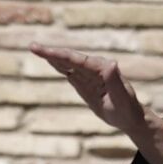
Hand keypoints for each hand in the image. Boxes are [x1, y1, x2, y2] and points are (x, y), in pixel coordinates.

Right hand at [32, 44, 162, 157]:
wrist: (130, 117)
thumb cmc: (127, 109)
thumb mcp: (121, 98)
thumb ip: (115, 82)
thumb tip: (112, 64)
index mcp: (102, 69)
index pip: (77, 60)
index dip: (59, 54)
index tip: (43, 51)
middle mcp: (95, 68)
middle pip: (69, 58)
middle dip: (51, 52)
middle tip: (32, 46)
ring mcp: (90, 75)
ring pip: (68, 63)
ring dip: (52, 57)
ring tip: (36, 49)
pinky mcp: (86, 83)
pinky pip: (70, 71)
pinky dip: (59, 65)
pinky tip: (50, 61)